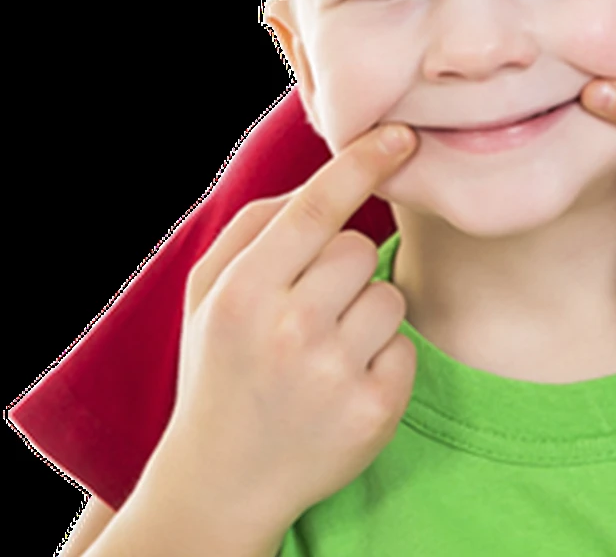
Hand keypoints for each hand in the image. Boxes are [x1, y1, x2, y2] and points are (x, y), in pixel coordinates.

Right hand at [148, 123, 420, 538]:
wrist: (224, 479)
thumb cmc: (222, 369)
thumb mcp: (208, 296)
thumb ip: (255, 230)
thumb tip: (324, 178)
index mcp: (243, 292)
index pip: (315, 210)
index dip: (362, 165)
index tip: (401, 136)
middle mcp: (289, 329)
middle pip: (361, 250)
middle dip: (345, 270)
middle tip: (309, 313)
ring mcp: (334, 373)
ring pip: (390, 296)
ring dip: (367, 315)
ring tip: (325, 351)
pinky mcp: (375, 410)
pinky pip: (407, 347)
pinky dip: (384, 360)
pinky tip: (345, 384)